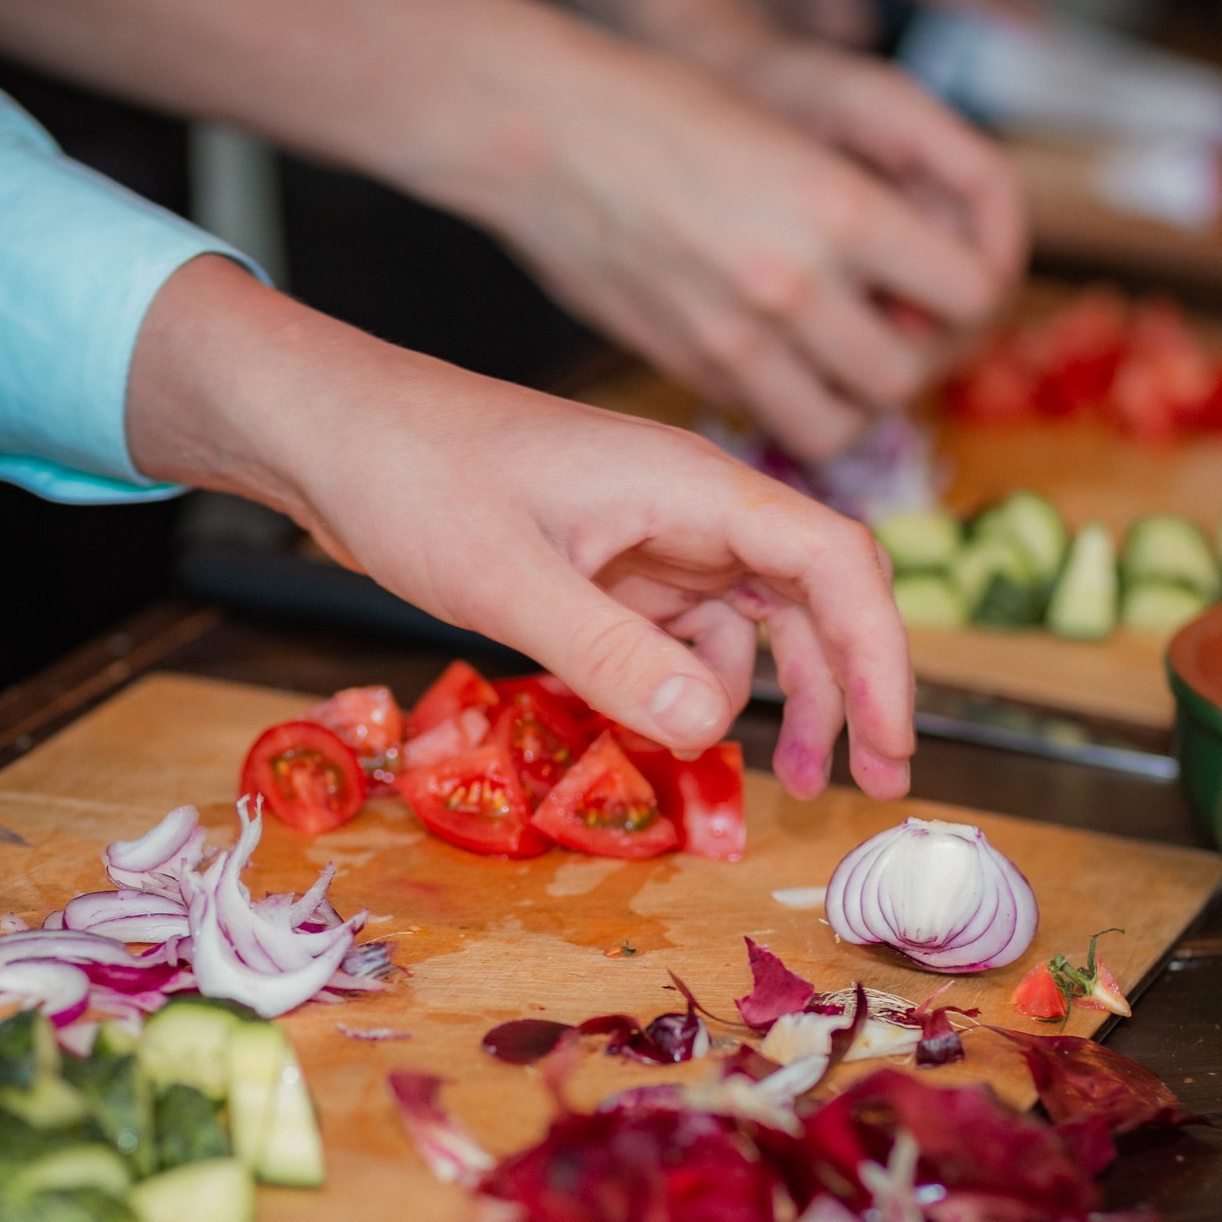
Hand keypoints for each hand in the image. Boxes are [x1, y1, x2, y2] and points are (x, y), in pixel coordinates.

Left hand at [130, 256, 915, 797]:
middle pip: (810, 597)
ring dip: (772, 699)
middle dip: (847, 690)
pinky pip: (680, 635)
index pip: (833, 560)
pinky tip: (666, 736)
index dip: (881, 654)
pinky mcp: (607, 567)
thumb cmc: (411, 475)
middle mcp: (688, 507)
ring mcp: (649, 537)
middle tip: (863, 788)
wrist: (328, 433)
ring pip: (750, 623)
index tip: (893, 745)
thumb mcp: (506, 576)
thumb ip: (609, 654)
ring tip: (775, 783)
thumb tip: (710, 724)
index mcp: (689, 484)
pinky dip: (689, 688)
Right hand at [470, 39, 1019, 463]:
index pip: (970, 292)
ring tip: (847, 362)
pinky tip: (780, 358)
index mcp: (839, 206)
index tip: (958, 283)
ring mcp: (731, 338)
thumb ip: (883, 202)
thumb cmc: (678, 105)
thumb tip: (938, 282)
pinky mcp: (685, 366)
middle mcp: (791, 283)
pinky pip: (766, 418)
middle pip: (907, 376)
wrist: (552, 131)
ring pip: (839, 429)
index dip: (978, 293)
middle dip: (919, 357)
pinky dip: (788, 403)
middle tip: (905, 327)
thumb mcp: (806, 121)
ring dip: (855, 404)